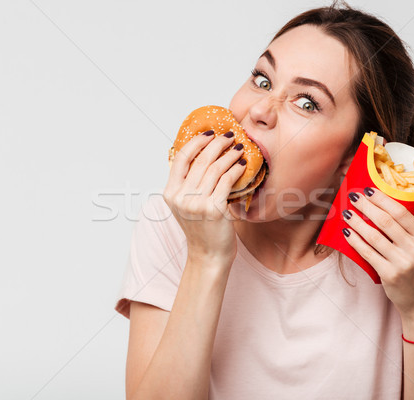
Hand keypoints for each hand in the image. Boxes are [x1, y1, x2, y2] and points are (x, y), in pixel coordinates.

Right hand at [163, 131, 245, 264]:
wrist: (208, 256)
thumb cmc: (202, 230)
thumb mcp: (187, 205)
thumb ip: (189, 184)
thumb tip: (204, 156)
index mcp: (170, 193)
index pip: (180, 158)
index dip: (195, 142)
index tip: (208, 133)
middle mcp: (181, 197)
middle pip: (200, 160)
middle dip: (217, 143)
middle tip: (229, 136)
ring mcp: (196, 203)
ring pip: (215, 168)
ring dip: (229, 155)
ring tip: (239, 148)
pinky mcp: (213, 209)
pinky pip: (226, 181)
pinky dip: (236, 170)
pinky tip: (242, 165)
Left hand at [341, 188, 413, 319]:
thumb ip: (409, 229)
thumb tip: (383, 204)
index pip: (401, 212)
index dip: (382, 199)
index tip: (368, 190)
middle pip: (385, 221)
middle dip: (366, 206)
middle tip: (353, 196)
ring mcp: (403, 262)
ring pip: (373, 236)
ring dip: (357, 222)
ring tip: (347, 213)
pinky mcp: (390, 274)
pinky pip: (368, 253)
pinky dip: (355, 241)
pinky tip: (347, 233)